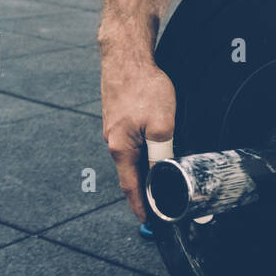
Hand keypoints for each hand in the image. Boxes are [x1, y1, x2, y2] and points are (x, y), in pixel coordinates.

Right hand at [101, 52, 175, 221]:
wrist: (126, 55)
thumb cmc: (143, 86)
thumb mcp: (162, 125)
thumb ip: (161, 154)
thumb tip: (162, 175)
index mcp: (121, 148)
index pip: (130, 186)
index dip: (140, 205)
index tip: (147, 220)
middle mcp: (113, 141)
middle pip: (130, 173)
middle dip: (144, 190)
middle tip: (158, 203)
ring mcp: (114, 128)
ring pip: (131, 156)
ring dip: (143, 170)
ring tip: (157, 181)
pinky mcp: (118, 117)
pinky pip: (130, 141)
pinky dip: (141, 152)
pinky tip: (150, 152)